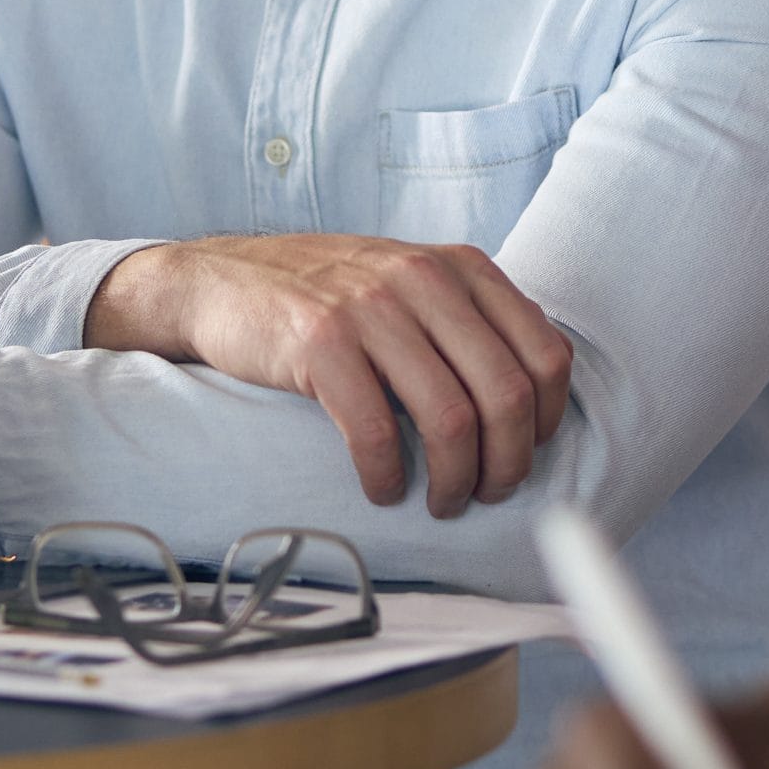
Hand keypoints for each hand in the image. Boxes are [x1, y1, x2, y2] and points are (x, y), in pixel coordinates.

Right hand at [85, 234, 572, 517]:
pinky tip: (380, 488)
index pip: (546, 353)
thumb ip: (467, 319)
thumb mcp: (408, 283)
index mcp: (458, 266)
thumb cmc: (324, 297)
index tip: (522, 453)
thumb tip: (533, 398)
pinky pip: (376, 432)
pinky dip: (386, 477)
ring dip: (453, 482)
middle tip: (484, 494)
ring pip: (450, 420)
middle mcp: (423, 278)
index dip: (546, 421)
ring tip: (439, 501)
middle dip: (506, 464)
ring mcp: (370, 307)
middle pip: (506, 394)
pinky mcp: (320, 342)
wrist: (222, 282)